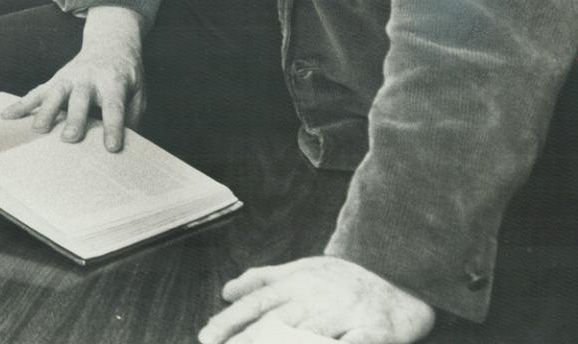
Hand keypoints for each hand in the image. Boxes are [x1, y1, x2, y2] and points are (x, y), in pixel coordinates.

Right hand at [3, 5, 144, 149]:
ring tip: (37, 130)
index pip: (114, 106)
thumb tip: (127, 144)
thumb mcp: (138, 92)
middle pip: (80, 99)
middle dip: (74, 118)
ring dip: (46, 111)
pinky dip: (21, 104)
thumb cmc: (126, 75)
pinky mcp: (55, 79)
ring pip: (55, 93)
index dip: (113, 127)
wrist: (110, 44)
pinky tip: (6, 116)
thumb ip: (133, 116)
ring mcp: (69, 77)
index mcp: (113, 81)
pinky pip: (36, 92)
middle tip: (69, 138)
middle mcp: (89, 78)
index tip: (112, 148)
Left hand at [199, 257, 434, 343]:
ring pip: (310, 335)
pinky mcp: (375, 330)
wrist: (399, 274)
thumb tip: (227, 291)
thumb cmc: (343, 278)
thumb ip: (263, 280)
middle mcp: (316, 298)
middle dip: (247, 341)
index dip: (230, 321)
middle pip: (275, 322)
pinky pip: (355, 342)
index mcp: (296, 284)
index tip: (205, 337)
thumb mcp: (300, 269)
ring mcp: (345, 314)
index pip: (256, 304)